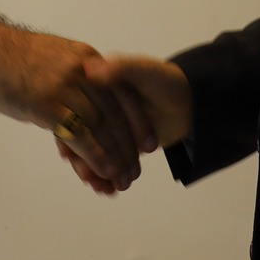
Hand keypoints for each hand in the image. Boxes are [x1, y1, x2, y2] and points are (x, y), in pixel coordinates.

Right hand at [0, 30, 153, 189]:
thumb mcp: (47, 62)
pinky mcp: (47, 103)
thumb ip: (64, 85)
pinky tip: (102, 170)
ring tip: (122, 179)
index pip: (123, 94)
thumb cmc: (3, 58)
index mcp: (86, 60)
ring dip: (115, 156)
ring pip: (102, 126)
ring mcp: (65, 86)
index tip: (148, 143)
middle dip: (129, 146)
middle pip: (116, 114)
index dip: (138, 121)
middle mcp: (82, 71)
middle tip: (135, 171)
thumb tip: (67, 109)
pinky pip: (79, 133)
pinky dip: (95, 154)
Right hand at [57, 54, 193, 195]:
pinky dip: (107, 178)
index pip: (74, 110)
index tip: (67, 152)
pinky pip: (108, 163)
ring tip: (102, 188)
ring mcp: (108, 128)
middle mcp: (97, 108)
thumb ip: (120, 69)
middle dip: (84, 160)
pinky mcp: (120, 145)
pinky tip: (108, 190)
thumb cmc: (167, 81)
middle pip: (81, 136)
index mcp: (96, 87)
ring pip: (93, 153)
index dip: (68, 132)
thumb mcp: (144, 70)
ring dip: (95, 173)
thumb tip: (90, 70)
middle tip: (88, 177)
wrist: (192, 102)